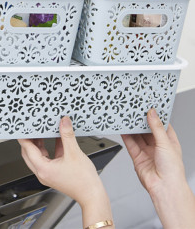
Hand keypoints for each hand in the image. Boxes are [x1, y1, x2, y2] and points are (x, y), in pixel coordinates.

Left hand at [18, 116, 113, 228]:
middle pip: (29, 153)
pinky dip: (49, 149)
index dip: (24, 137)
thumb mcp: (74, 153)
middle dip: (30, 140)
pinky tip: (56, 140)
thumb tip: (64, 122)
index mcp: (43, 169)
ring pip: (37, 156)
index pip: (27, 149)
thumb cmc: (83, 181)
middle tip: (31, 128)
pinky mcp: (54, 174)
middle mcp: (42, 173)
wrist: (92, 196)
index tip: (22, 128)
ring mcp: (48, 174)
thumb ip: (67, 135)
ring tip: (42, 132)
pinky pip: (47, 158)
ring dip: (39, 144)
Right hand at [122, 108, 194, 228]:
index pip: (161, 124)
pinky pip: (130, 142)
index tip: (148, 106)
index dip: (155, 115)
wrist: (164, 188)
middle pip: (147, 129)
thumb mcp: (166, 143)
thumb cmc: (173, 171)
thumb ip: (156, 128)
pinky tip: (122, 128)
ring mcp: (147, 151)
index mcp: (169, 142)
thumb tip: (152, 113)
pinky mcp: (137, 156)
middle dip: (140, 120)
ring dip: (132, 127)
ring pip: (137, 135)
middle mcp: (158, 146)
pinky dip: (125, 135)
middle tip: (134, 109)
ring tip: (126, 116)